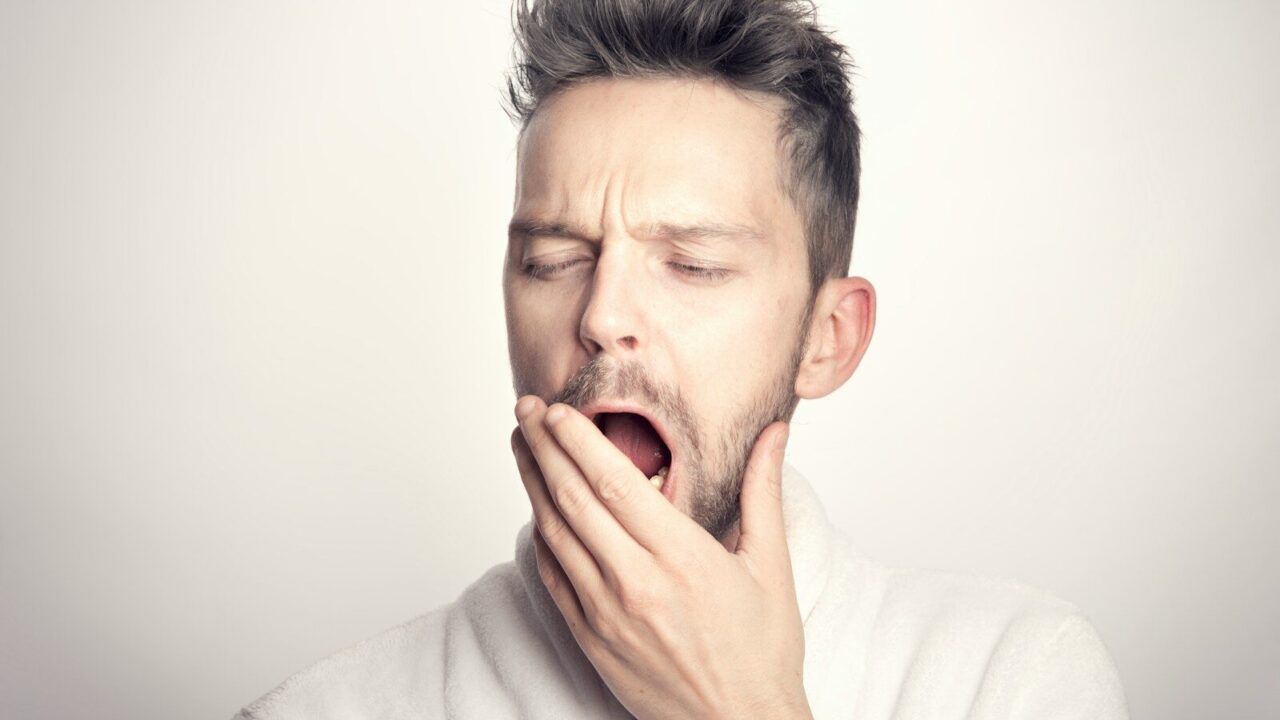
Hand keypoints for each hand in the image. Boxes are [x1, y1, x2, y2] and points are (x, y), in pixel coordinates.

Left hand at [511, 396, 811, 719]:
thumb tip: (775, 434)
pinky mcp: (591, 640)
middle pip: (574, 499)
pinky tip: (536, 510)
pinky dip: (540, 537)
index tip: (558, 409)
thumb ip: (763, 492)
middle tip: (526, 410)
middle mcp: (636, 582)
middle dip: (544, 447)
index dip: (578, 440)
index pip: (613, 482)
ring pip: (556, 534)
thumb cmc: (761, 653)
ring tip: (522, 446)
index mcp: (681, 557)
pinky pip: (553, 578)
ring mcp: (606, 614)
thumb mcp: (771, 567)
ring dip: (533, 484)